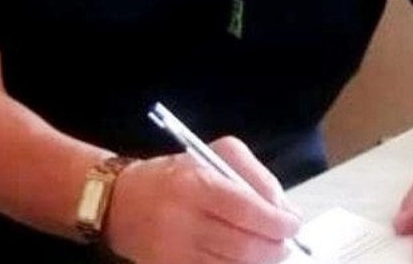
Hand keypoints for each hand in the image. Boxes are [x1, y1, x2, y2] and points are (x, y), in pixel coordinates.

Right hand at [105, 136, 301, 263]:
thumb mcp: (213, 158)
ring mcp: (174, 252)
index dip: (277, 222)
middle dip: (274, 247)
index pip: (246, 210)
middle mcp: (183, 220)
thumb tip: (285, 212)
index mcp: (196, 184)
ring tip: (266, 252)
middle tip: (285, 243)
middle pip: (243, 245)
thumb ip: (254, 178)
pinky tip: (243, 260)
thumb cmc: (175, 176)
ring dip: (259, 262)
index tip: (293, 224)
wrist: (119, 203)